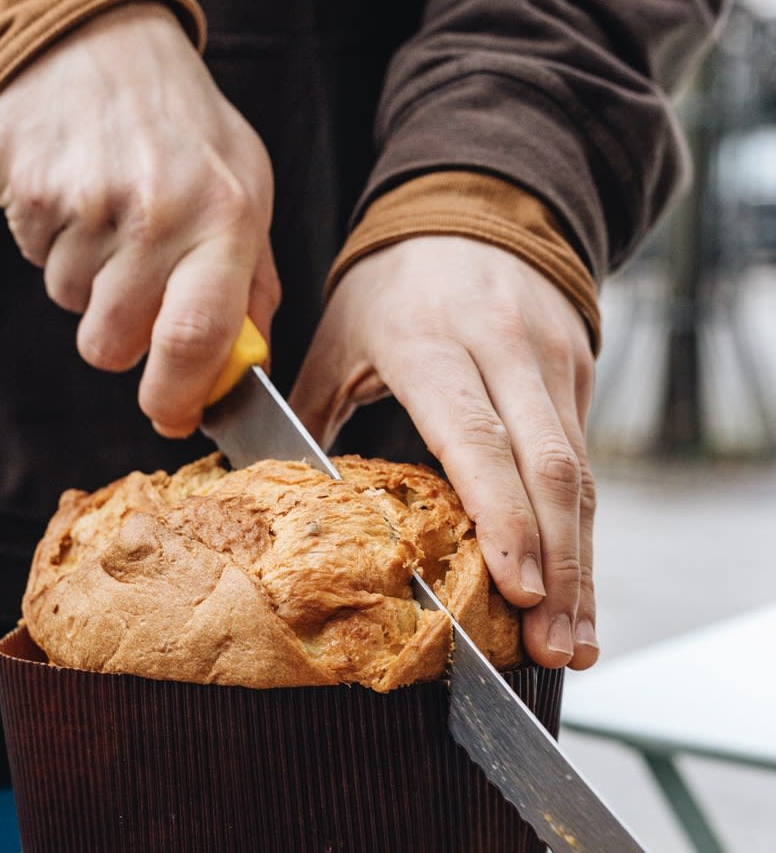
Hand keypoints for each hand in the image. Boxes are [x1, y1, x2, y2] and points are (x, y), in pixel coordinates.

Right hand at [0, 1, 279, 435]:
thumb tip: (245, 367)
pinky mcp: (29, 191)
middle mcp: (157, 213)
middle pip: (114, 346)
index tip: (172, 417)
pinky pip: (37, 263)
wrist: (90, 35)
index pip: (197, 340)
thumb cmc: (180, 124)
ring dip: (87, 285)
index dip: (177, 397)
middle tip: (134, 286)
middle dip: (120, 339)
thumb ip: (251, 282)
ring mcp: (86, 202)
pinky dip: (54, 245)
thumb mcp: (245, 187)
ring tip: (109, 218)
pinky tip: (76, 197)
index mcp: (225, 218)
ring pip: (72, 309)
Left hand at [288, 236, 597, 669]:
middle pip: (549, 471)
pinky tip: (577, 592)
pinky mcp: (580, 378)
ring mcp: (553, 367)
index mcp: (434, 344)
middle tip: (554, 647)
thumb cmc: (393, 280)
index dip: (503, 516)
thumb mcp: (340, 333)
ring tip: (574, 643)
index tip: (517, 587)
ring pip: (581, 477)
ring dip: (581, 566)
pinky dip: (583, 535)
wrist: (477, 205)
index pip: (478, 438)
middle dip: (558, 568)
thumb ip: (307, 413)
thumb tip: (265, 491)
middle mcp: (507, 355)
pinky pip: (587, 466)